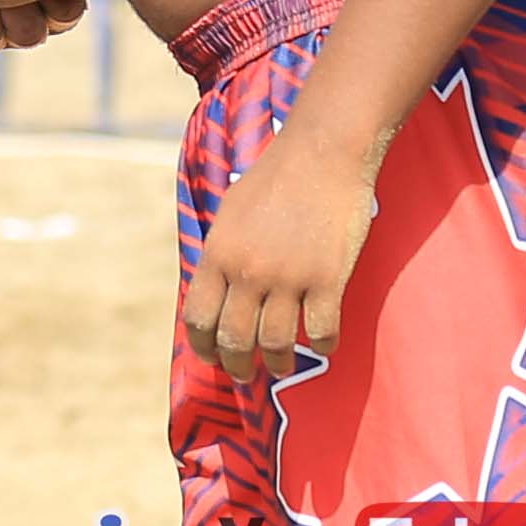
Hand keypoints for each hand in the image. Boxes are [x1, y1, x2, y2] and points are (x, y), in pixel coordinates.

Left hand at [181, 132, 373, 379]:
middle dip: (236, 364)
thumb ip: (221, 252)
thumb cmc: (276, 177)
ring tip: (281, 365)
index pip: (199, 318)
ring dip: (277, 362)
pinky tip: (323, 344)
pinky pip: (320, 331)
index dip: (203, 346)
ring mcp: (288, 278)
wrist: (323, 153)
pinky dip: (322, 345)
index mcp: (219, 254)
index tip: (211, 357)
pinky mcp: (327, 279)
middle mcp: (248, 271)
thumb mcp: (230, 211)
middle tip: (244, 373)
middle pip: (234, 339)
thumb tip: (213, 288)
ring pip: (275, 343)